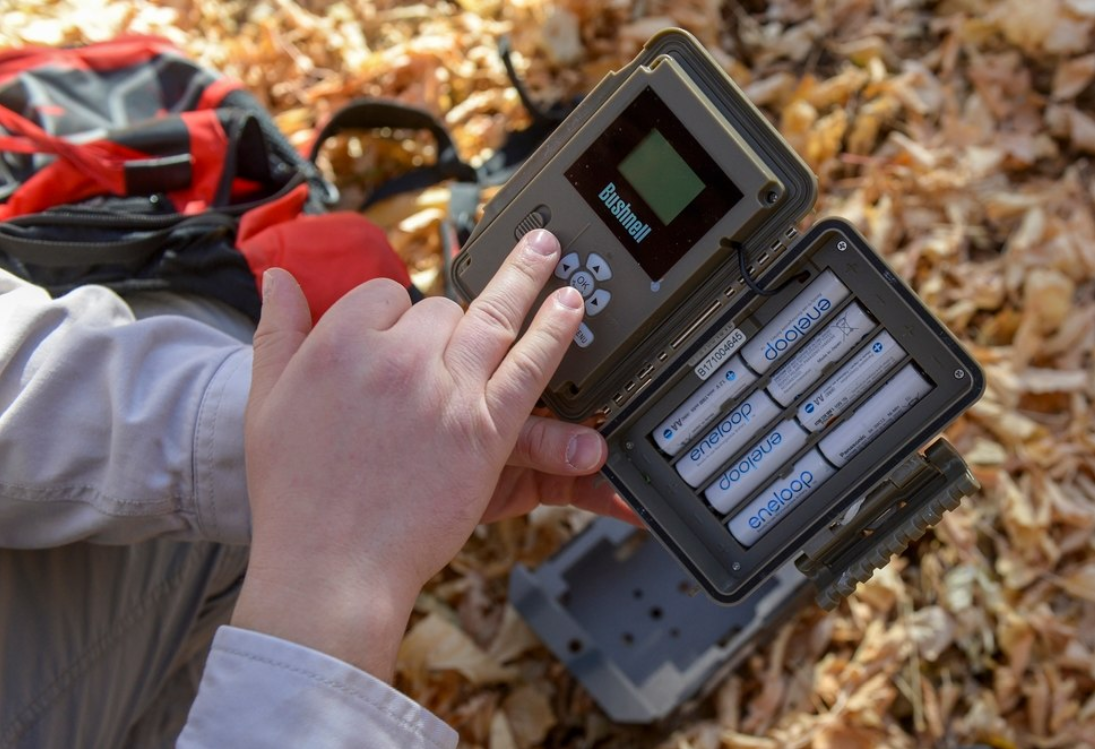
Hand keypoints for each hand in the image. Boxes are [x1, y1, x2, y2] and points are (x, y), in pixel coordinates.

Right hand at [232, 230, 629, 679]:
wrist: (332, 564)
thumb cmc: (297, 494)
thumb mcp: (266, 402)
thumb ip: (276, 333)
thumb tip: (278, 280)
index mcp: (340, 343)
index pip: (384, 298)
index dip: (391, 318)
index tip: (395, 337)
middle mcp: (397, 357)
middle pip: (438, 312)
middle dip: (444, 326)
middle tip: (446, 349)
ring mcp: (446, 389)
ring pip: (492, 319)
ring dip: (524, 278)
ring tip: (544, 249)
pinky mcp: (486, 427)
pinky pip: (528, 365)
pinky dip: (553, 331)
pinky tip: (569, 305)